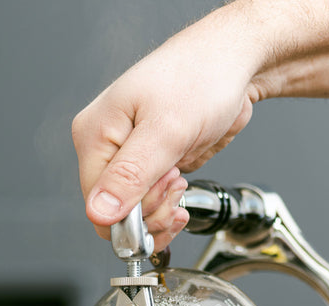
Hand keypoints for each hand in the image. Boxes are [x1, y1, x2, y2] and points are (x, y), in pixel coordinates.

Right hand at [72, 5, 260, 251]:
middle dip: (151, 210)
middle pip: (116, 214)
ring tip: (180, 180)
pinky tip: (180, 193)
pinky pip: (150, 205)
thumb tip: (99, 212)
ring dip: (162, 209)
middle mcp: (105, 148)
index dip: (131, 216)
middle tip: (175, 181)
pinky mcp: (150, 166)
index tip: (163, 195)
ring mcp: (128, 159)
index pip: (96, 205)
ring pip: (135, 214)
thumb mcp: (167, 130)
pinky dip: (168, 207)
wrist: (233, 65)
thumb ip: (131, 175)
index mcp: (95, 134)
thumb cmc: (201, 77)